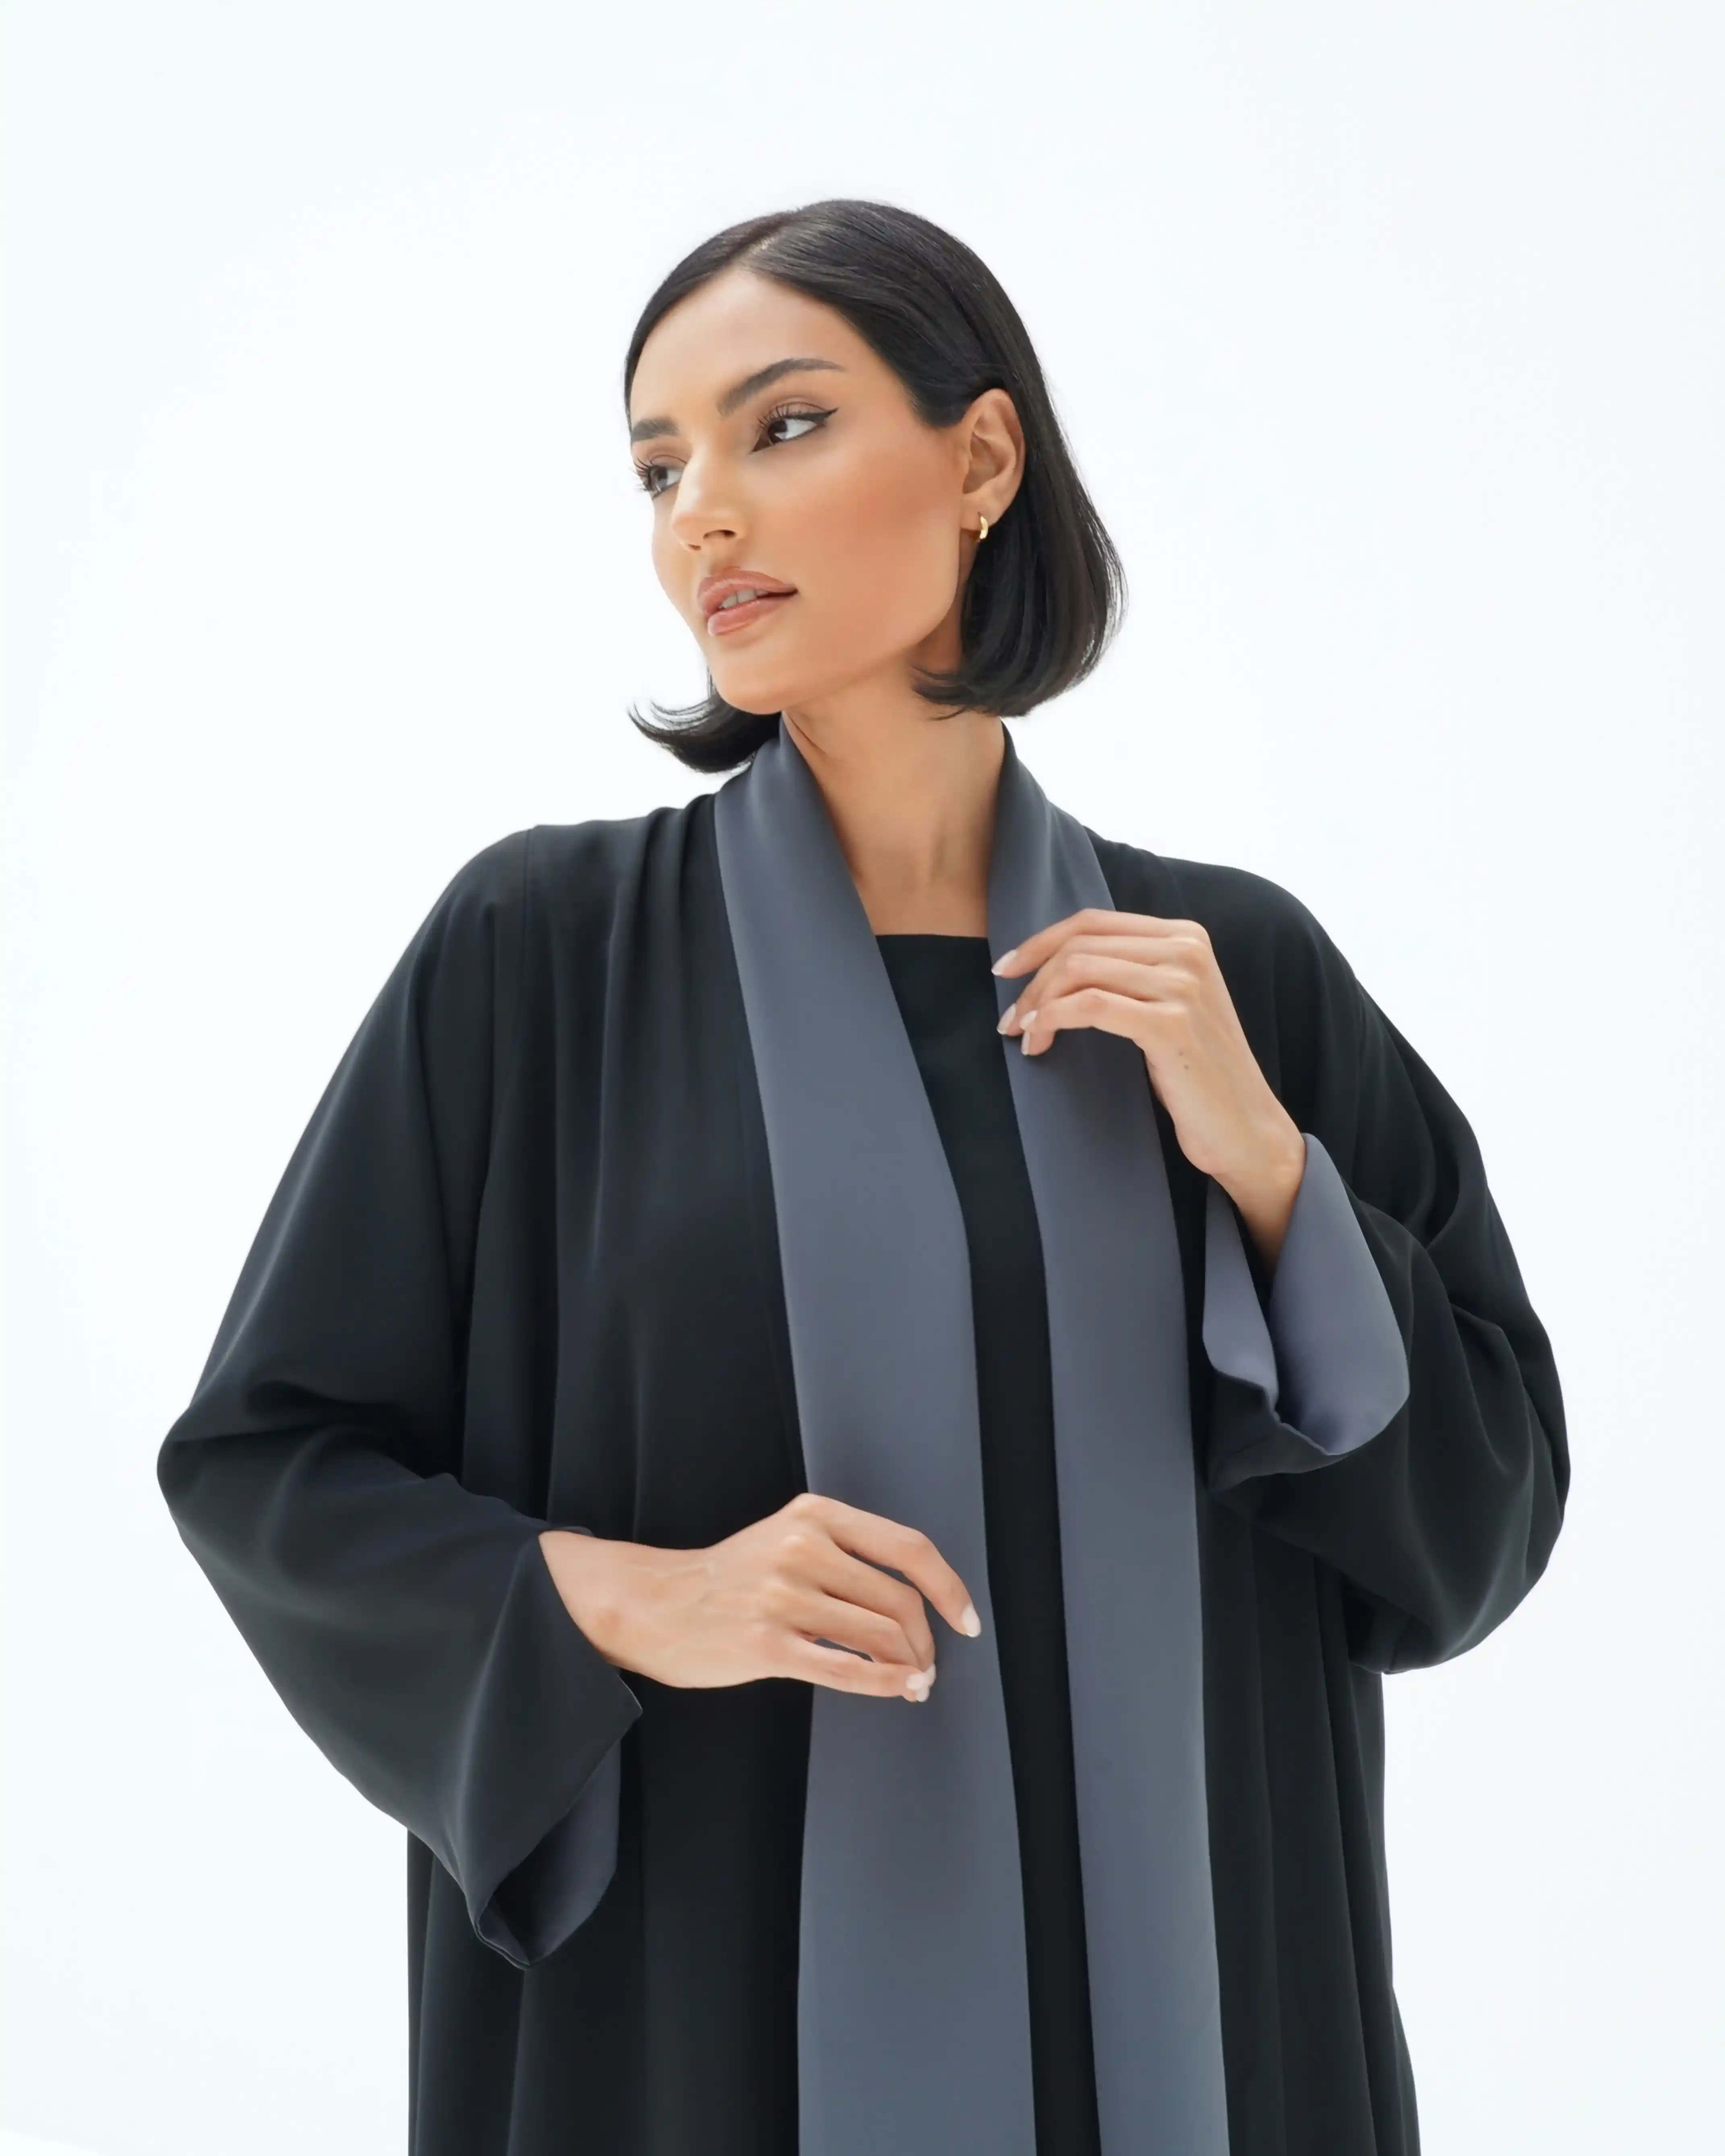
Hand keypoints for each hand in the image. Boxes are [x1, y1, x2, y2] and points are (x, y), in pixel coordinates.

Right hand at [538, 1492, 981, 1703]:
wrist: (654, 1603)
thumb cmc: (728, 1578)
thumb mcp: (787, 1536)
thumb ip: (845, 1555)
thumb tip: (914, 1599)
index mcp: (814, 1516)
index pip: (907, 1547)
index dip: (949, 1587)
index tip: (966, 1618)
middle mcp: (801, 1549)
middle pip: (898, 1599)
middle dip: (926, 1639)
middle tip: (928, 1662)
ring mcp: (783, 1597)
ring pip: (879, 1635)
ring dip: (908, 1665)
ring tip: (912, 1680)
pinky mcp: (766, 1645)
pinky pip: (845, 1669)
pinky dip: (884, 1684)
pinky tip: (899, 1690)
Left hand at [993, 906, 1306, 1266]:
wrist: (1243, 1126)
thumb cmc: (1196, 1071)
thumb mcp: (1167, 1005)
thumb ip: (1130, 972)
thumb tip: (1059, 963)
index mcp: (1185, 936)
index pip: (1093, 921)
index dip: (1040, 941)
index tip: (1007, 969)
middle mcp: (1187, 950)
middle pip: (1081, 945)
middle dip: (1032, 979)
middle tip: (1010, 1018)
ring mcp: (1182, 985)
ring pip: (1079, 971)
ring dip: (1037, 1003)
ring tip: (1021, 1033)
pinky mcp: (1171, 1024)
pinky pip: (1089, 1006)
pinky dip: (1052, 1020)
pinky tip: (1039, 1042)